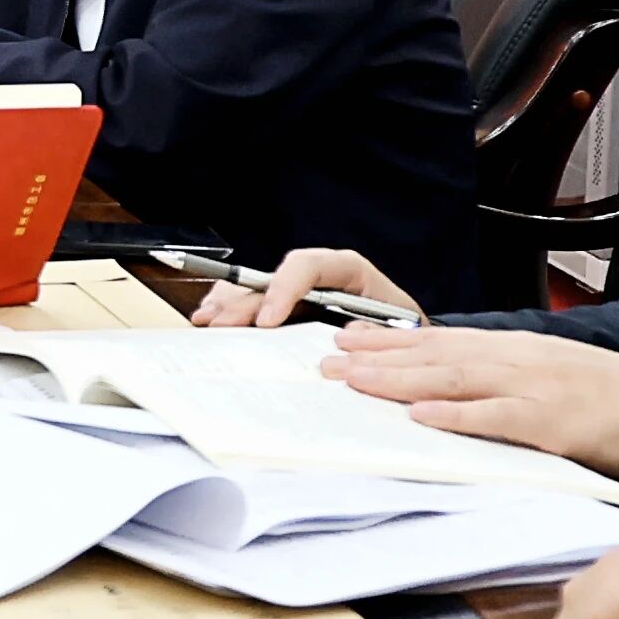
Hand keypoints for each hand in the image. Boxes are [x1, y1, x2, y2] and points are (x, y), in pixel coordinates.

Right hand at [195, 247, 416, 326]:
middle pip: (273, 280)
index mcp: (349, 272)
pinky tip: (210, 321)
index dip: (284, 287)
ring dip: (229, 303)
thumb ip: (380, 332)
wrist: (411, 352)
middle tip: (220, 325)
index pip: (310, 265)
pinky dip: (230, 311)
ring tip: (206, 320)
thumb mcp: (404, 333)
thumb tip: (350, 332)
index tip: (268, 321)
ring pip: (256, 287)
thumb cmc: (408, 337)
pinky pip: (253, 303)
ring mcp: (301, 295)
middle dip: (244, 302)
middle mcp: (319, 279)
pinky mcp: (290, 314)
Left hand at [320, 326, 618, 489]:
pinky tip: (420, 415)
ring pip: (453, 379)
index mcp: (515, 349)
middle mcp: (516, 360)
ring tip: (353, 381)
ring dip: (399, 380)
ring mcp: (532, 388)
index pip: (439, 340)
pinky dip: (456, 415)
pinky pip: (496, 417)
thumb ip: (506, 376)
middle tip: (325, 361)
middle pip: (433, 355)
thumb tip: (455, 388)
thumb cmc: (612, 395)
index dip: (388, 340)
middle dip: (376, 358)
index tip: (344, 340)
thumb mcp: (552, 372)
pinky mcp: (552, 421)